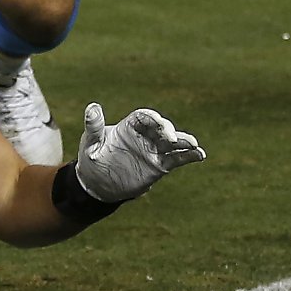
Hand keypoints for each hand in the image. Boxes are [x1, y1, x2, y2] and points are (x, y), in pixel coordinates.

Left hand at [75, 103, 204, 201]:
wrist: (98, 183)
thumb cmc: (92, 159)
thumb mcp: (90, 143)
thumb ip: (94, 126)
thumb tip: (92, 106)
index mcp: (128, 127)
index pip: (144, 117)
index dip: (153, 118)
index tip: (160, 124)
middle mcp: (144, 136)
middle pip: (162, 128)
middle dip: (169, 130)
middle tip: (171, 138)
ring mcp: (154, 150)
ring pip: (173, 143)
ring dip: (184, 142)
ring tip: (194, 145)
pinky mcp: (160, 165)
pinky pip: (177, 159)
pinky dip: (189, 156)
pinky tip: (200, 155)